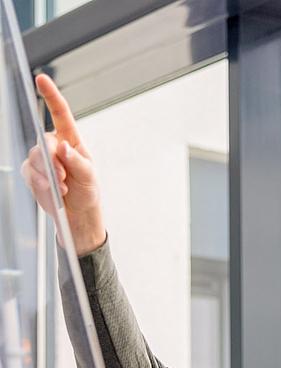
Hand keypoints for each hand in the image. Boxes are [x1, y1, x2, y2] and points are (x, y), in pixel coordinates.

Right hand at [20, 74, 105, 254]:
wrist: (78, 213)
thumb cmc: (87, 191)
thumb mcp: (89, 176)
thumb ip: (77, 161)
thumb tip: (63, 147)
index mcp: (71, 140)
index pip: (60, 113)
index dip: (51, 95)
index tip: (42, 79)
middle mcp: (53, 145)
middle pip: (44, 143)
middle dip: (53, 161)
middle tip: (63, 178)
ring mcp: (40, 159)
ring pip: (35, 159)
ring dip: (49, 175)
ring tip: (63, 188)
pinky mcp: (31, 173)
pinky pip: (30, 174)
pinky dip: (42, 184)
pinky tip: (54, 193)